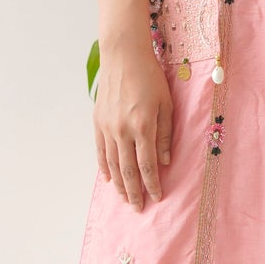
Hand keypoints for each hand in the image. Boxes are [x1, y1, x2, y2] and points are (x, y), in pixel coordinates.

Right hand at [94, 39, 172, 210]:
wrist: (123, 56)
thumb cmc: (150, 77)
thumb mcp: (166, 104)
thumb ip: (166, 134)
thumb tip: (165, 161)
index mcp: (142, 126)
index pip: (147, 165)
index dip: (152, 184)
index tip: (157, 197)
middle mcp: (122, 130)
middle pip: (128, 170)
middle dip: (134, 191)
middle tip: (139, 208)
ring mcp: (107, 127)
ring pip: (113, 163)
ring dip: (119, 184)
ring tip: (125, 198)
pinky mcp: (98, 122)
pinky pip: (100, 150)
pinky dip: (104, 167)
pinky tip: (109, 178)